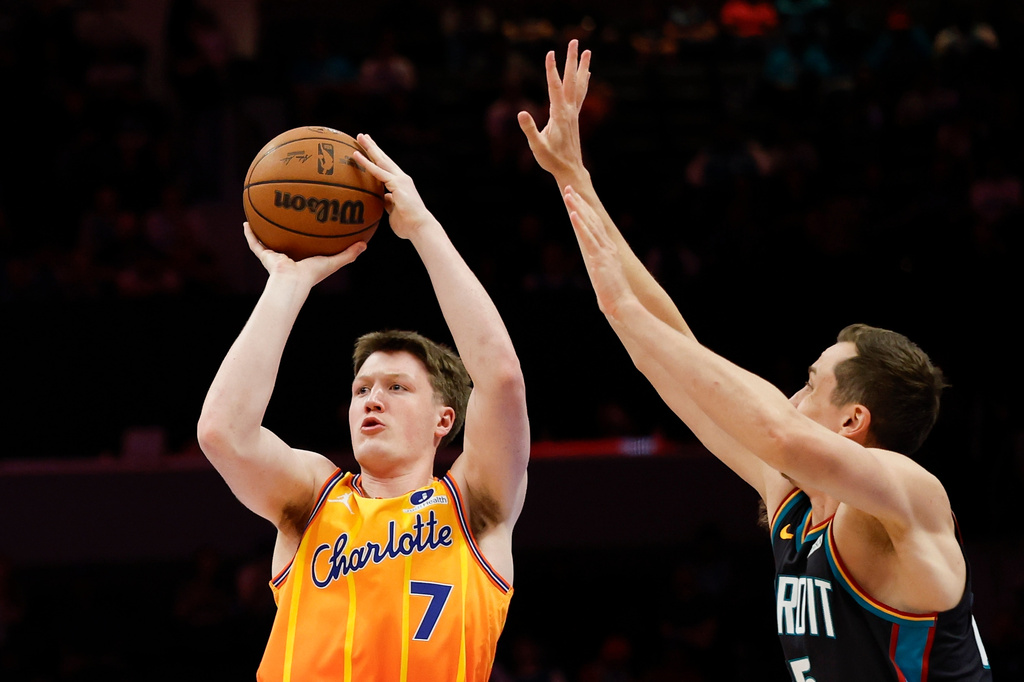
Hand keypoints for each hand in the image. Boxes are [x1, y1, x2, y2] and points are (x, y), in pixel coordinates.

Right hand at [243, 222, 364, 287]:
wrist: (293, 281)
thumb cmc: (313, 274)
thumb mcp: (334, 261)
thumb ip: (350, 254)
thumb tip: (365, 244)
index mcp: (304, 259)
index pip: (305, 247)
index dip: (307, 238)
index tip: (309, 226)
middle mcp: (289, 257)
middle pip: (286, 241)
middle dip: (285, 231)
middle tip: (286, 215)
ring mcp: (275, 256)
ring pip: (268, 241)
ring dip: (264, 230)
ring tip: (260, 215)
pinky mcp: (265, 256)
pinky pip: (255, 243)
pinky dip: (250, 234)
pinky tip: (246, 222)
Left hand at [352, 133, 434, 239]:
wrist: (420, 227)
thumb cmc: (408, 224)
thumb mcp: (394, 211)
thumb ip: (388, 202)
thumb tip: (382, 198)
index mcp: (400, 185)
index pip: (386, 168)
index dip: (377, 157)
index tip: (368, 148)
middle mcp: (401, 178)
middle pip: (383, 159)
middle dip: (373, 147)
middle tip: (362, 136)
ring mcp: (400, 180)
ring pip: (381, 160)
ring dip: (369, 147)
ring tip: (359, 136)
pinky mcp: (397, 184)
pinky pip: (377, 172)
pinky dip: (366, 163)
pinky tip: (356, 155)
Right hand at [518, 40, 591, 179]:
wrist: (570, 169)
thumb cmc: (552, 160)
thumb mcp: (537, 147)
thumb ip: (530, 130)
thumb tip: (521, 112)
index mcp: (559, 115)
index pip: (555, 87)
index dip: (552, 70)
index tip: (550, 53)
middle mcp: (569, 111)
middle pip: (571, 80)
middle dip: (572, 60)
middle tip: (574, 41)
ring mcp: (573, 113)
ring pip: (580, 85)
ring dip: (582, 67)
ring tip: (587, 51)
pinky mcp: (574, 117)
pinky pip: (581, 94)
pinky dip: (584, 82)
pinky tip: (587, 74)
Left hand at [563, 186, 635, 318]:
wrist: (623, 305)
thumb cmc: (615, 297)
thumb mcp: (606, 279)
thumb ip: (602, 271)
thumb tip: (598, 273)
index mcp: (609, 251)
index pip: (596, 227)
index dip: (586, 212)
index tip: (578, 200)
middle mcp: (608, 247)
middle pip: (592, 220)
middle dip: (580, 203)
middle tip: (570, 189)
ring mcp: (604, 251)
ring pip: (589, 224)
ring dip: (578, 208)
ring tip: (568, 194)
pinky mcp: (599, 258)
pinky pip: (588, 237)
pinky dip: (580, 224)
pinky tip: (573, 213)